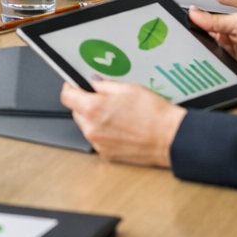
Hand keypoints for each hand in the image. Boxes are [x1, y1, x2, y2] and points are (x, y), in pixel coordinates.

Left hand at [61, 80, 183, 167]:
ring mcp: (98, 144)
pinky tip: (121, 127)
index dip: (71, 88)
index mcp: (93, 109)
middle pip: (76, 112)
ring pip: (87, 126)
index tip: (76, 85)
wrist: (170, 138)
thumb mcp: (128, 88)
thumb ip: (104, 85)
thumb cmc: (153, 114)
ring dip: (94, 119)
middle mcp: (91, 128)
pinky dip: (104, 133)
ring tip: (117, 114)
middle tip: (103, 99)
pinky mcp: (107, 155)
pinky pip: (97, 139)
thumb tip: (93, 82)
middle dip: (85, 104)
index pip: (67, 96)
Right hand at [188, 7, 236, 92]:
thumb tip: (193, 12)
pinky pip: (213, 65)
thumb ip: (216, 20)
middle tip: (189, 37)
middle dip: (195, 37)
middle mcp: (226, 39)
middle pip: (202, 38)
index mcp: (228, 24)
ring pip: (205, 52)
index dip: (193, 22)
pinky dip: (209, 63)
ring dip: (202, 51)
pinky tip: (208, 60)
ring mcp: (227, 54)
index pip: (204, 22)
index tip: (180, 21)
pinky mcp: (228, 68)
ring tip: (201, 48)